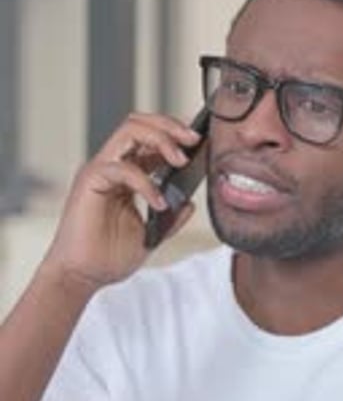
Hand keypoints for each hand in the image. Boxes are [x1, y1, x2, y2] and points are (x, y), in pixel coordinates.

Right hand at [42, 112, 201, 291]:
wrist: (83, 277)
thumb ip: (171, 218)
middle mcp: (112, 167)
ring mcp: (100, 171)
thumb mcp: (152, 235)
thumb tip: (191, 203)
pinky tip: (159, 202)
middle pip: (139, 123)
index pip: (150, 139)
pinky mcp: (90, 181)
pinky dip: (145, 182)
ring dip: (161, 139)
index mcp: (126, 176)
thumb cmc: (109, 257)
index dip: (175, 135)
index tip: (200, 144)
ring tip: (181, 160)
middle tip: (194, 139)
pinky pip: (122, 167)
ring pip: (130, 131)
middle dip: (171, 126)